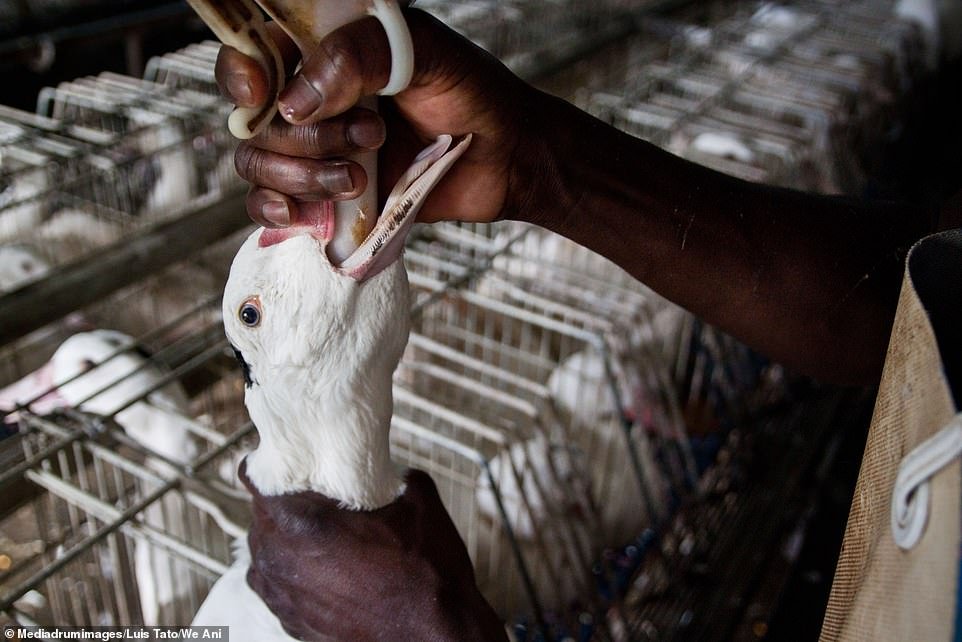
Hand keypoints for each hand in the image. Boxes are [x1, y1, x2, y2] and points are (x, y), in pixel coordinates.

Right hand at [215, 8, 545, 227]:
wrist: (508, 159)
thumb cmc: (472, 95)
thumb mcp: (425, 52)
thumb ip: (358, 56)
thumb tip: (294, 101)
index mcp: (328, 52)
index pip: (255, 53)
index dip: (242, 74)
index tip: (261, 93)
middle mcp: (314, 100)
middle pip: (256, 120)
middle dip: (305, 137)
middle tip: (371, 137)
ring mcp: (318, 150)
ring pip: (260, 164)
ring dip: (301, 176)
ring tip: (358, 179)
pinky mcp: (329, 197)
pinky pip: (275, 207)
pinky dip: (280, 212)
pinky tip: (309, 217)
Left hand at [240, 461, 507, 641]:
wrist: (436, 634)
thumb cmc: (426, 571)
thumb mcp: (418, 498)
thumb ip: (393, 472)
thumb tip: (387, 467)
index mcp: (302, 522)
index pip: (254, 479)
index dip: (268, 465)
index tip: (285, 461)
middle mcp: (282, 560)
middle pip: (259, 517)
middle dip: (280, 503)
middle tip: (310, 494)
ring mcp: (284, 597)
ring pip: (264, 554)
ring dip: (283, 540)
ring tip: (317, 533)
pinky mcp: (294, 624)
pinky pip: (277, 587)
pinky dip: (292, 573)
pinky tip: (323, 568)